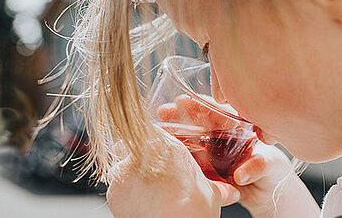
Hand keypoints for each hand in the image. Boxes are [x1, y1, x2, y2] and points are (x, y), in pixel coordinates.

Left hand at [106, 136, 241, 217]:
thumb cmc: (193, 209)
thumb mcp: (210, 193)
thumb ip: (215, 186)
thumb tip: (228, 192)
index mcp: (166, 143)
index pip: (151, 131)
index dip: (152, 143)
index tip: (156, 155)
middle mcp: (141, 151)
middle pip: (132, 147)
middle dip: (139, 160)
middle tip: (152, 177)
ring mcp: (124, 170)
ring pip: (122, 168)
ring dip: (130, 178)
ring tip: (146, 194)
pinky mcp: (113, 191)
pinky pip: (116, 189)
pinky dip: (125, 196)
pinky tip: (139, 205)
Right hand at [157, 95, 319, 216]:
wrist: (268, 194)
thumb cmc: (274, 172)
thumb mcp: (271, 165)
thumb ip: (258, 166)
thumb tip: (240, 174)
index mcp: (237, 127)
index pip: (216, 111)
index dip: (199, 105)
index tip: (183, 101)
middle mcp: (221, 136)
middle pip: (197, 120)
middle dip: (179, 114)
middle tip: (163, 111)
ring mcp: (210, 151)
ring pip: (189, 137)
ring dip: (173, 131)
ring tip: (159, 127)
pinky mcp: (204, 168)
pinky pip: (189, 158)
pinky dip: (176, 153)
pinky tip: (164, 147)